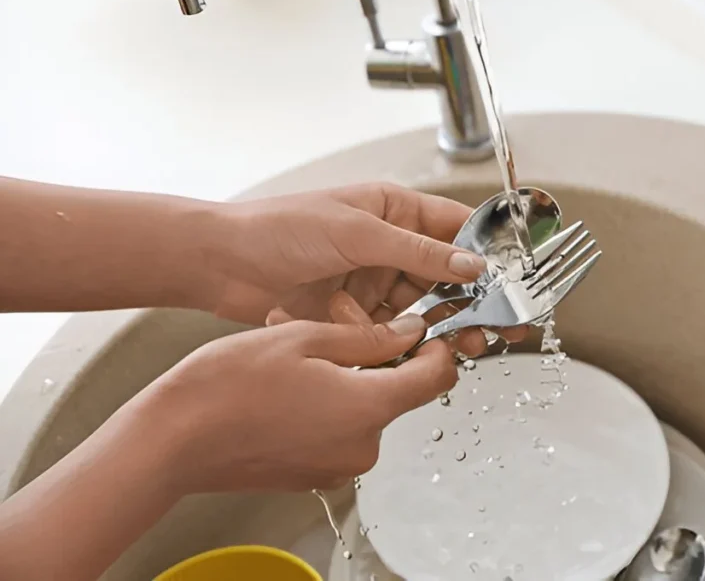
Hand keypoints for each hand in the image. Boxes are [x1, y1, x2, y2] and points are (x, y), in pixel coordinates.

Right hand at [147, 315, 455, 492]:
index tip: (422, 329)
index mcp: (368, 409)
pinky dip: (327, 404)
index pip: (438, 378)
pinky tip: (289, 385)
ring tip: (300, 353)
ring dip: (347, 377)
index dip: (436, 348)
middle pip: (398, 392)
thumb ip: (368, 337)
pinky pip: (339, 431)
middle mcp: (362, 447)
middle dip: (377, 355)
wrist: (172, 441)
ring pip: (365, 409)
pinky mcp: (314, 475)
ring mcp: (338, 466)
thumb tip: (410, 335)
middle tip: (335, 325)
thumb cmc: (227, 387)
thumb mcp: (303, 338)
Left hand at [207, 182, 524, 354]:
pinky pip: (389, 331)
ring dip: (436, 327)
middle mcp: (388, 244)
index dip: (487, 253)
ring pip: (421, 308)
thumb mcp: (358, 233)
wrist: (221, 263)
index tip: (512, 281)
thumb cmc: (279, 228)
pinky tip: (399, 348)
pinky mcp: (352, 312)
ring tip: (458, 346)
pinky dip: (396, 341)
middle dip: (469, 302)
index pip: (456, 229)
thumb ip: (418, 253)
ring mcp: (371, 280)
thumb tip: (471, 266)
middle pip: (446, 275)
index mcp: (394, 210)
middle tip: (494, 327)